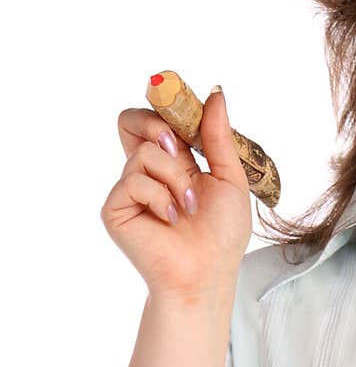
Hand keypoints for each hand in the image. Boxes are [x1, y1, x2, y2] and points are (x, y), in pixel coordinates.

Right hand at [101, 89, 252, 301]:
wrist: (208, 272)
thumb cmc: (222, 233)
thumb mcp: (229, 177)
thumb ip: (218, 136)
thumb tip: (217, 93)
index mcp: (173, 161)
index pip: (156, 118)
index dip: (165, 105)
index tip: (183, 102)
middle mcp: (146, 171)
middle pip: (130, 120)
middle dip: (157, 124)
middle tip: (176, 146)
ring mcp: (128, 189)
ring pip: (144, 153)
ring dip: (176, 178)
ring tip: (188, 207)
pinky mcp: (116, 208)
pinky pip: (134, 180)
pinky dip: (161, 197)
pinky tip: (171, 219)